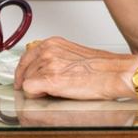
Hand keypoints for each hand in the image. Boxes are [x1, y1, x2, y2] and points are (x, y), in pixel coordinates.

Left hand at [14, 36, 132, 100]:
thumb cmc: (100, 67)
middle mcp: (48, 51)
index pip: (26, 56)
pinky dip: (35, 95)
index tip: (23, 79)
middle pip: (24, 69)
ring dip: (36, 89)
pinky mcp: (51, 80)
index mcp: (52, 43)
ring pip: (26, 80)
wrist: (114, 73)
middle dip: (28, 81)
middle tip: (39, 90)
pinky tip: (48, 95)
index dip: (24, 70)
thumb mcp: (72, 53)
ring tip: (53, 92)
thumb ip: (55, 57)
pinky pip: (29, 89)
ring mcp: (48, 64)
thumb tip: (43, 69)